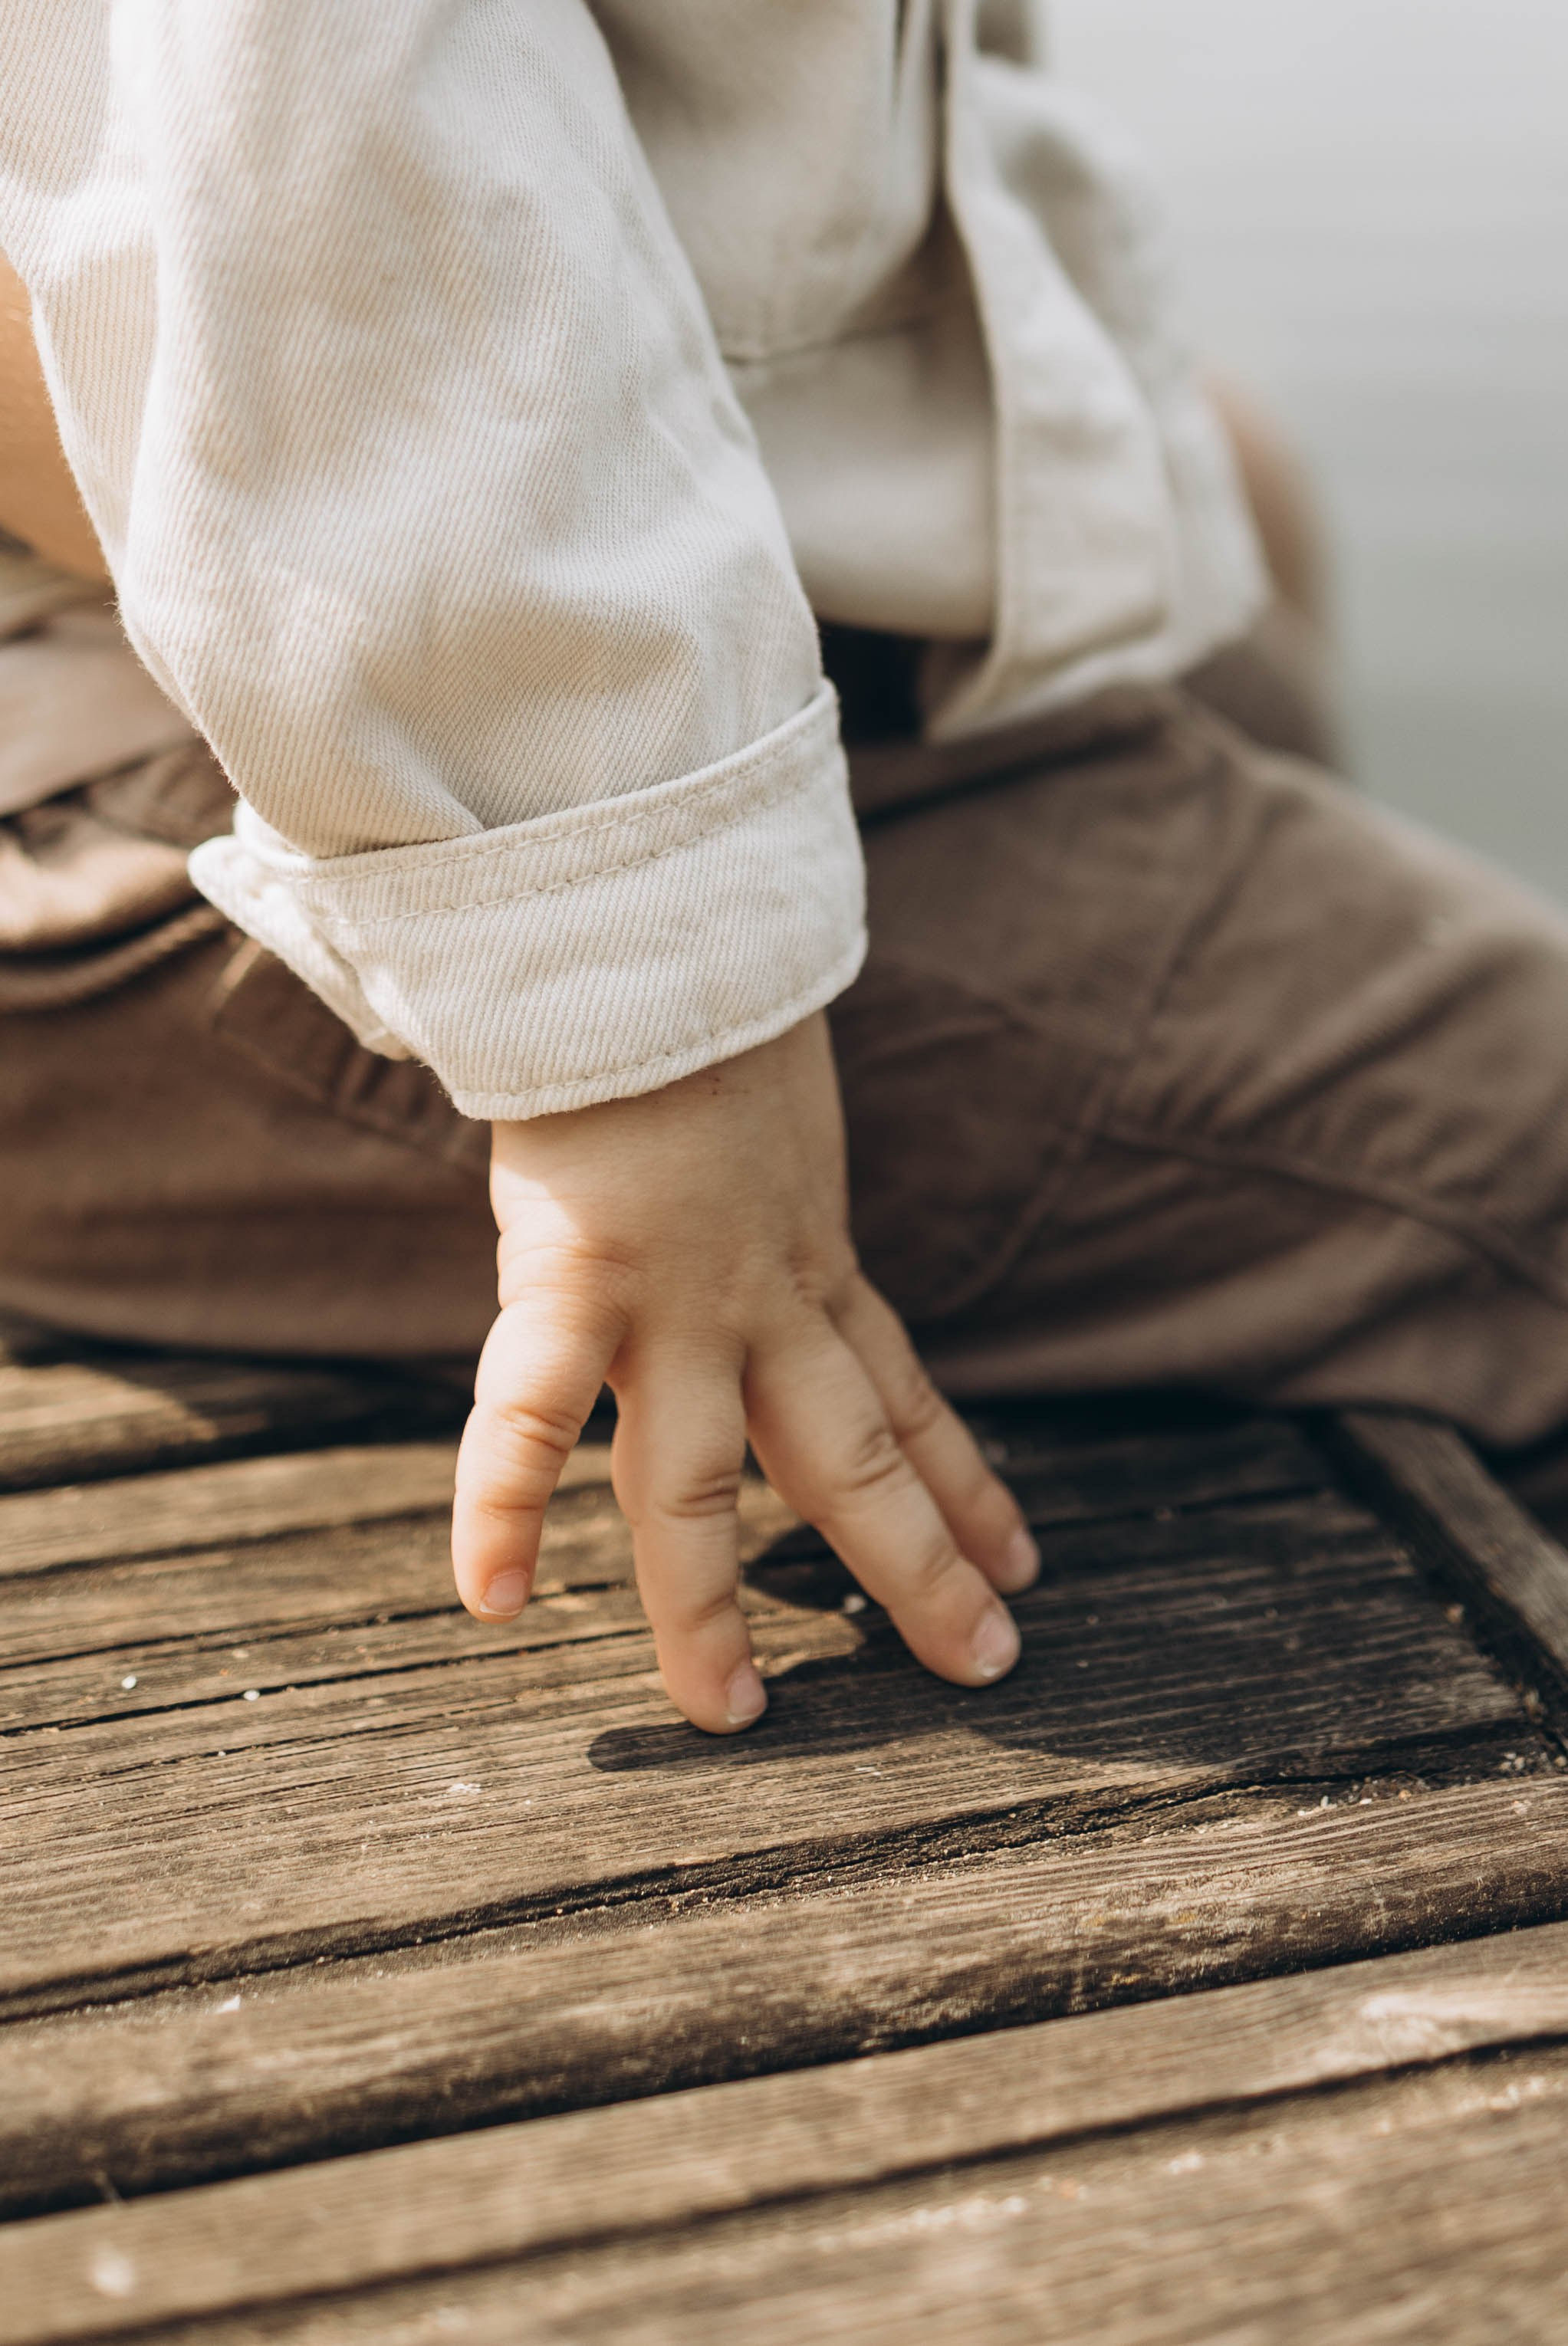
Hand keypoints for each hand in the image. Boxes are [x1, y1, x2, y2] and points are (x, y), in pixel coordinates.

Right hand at [451, 1010, 1037, 1731]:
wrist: (652, 922)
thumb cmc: (693, 995)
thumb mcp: (769, 1105)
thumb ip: (762, 1168)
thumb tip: (756, 1178)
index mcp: (809, 1257)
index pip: (905, 1396)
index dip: (964, 1482)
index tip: (1018, 1556)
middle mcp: (762, 1297)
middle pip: (853, 1458)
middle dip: (917, 1567)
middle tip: (987, 1662)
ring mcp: (673, 1297)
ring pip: (705, 1478)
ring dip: (710, 1601)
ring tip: (731, 1712)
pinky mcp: (573, 1272)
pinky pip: (529, 1411)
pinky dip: (499, 1506)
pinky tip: (487, 1602)